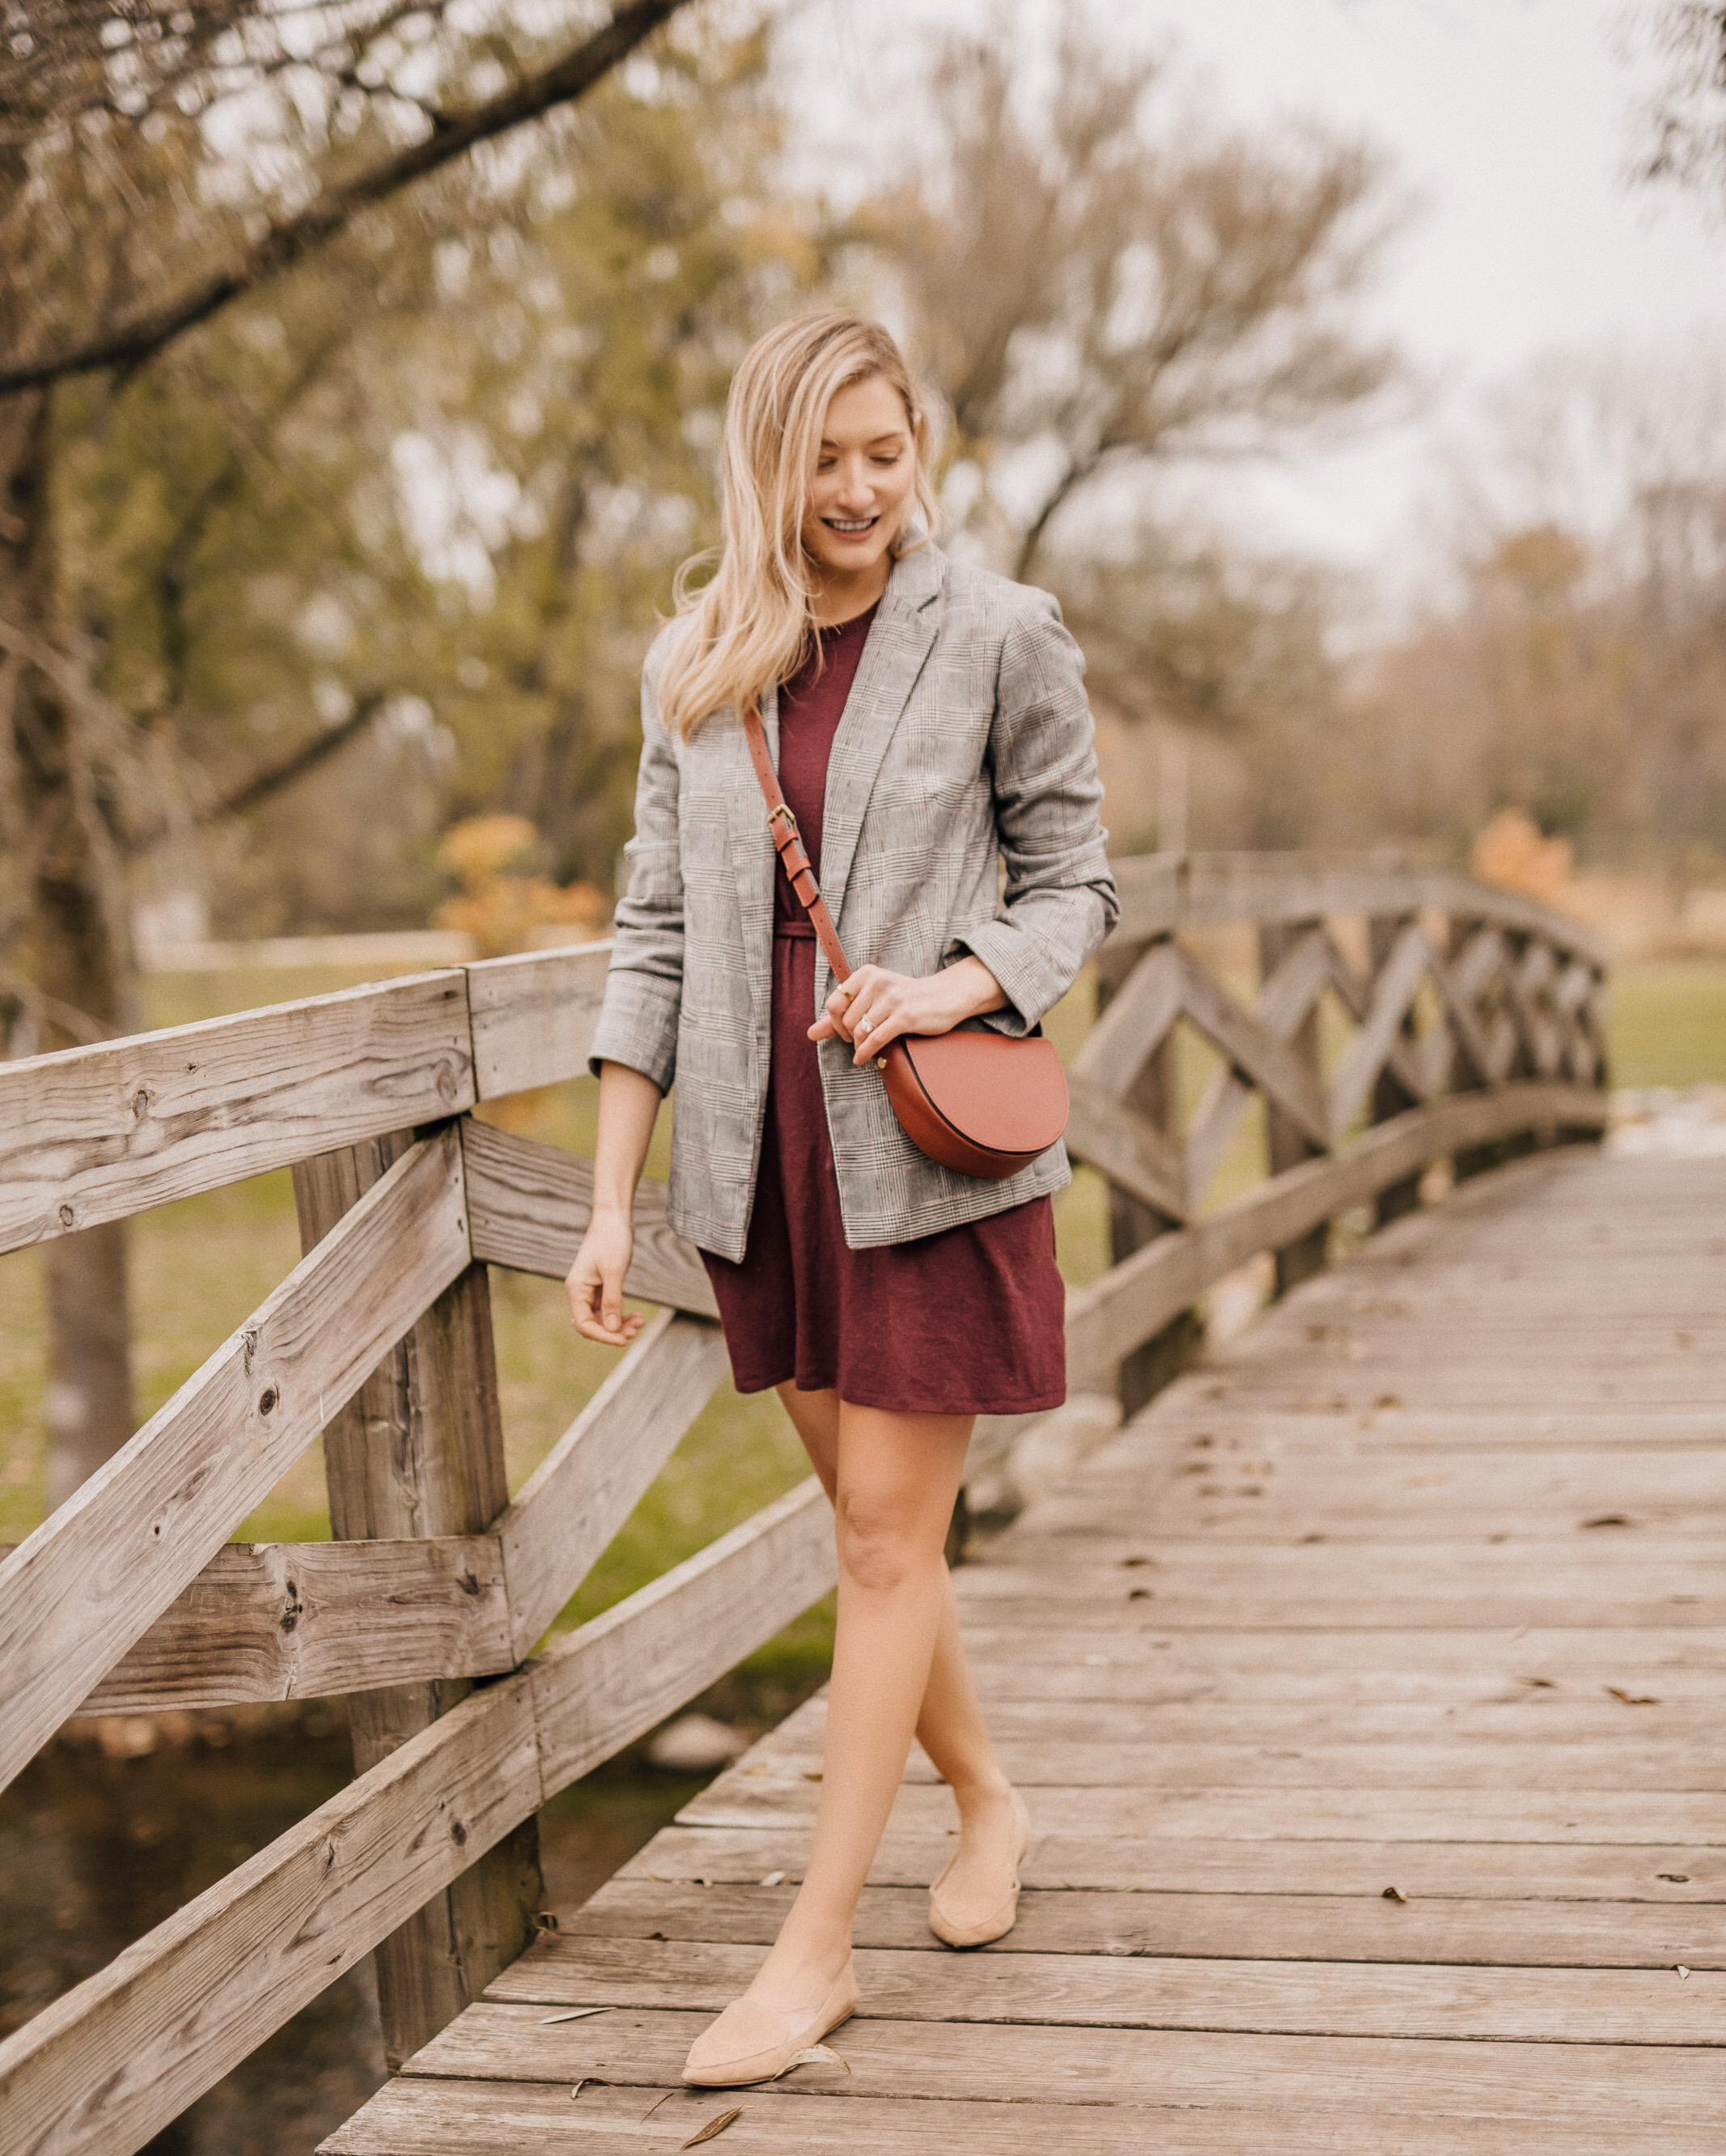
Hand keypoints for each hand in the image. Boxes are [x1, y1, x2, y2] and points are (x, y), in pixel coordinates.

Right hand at [565, 1208, 645, 1346]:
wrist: (614, 1218)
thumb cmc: (611, 1240)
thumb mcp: (613, 1272)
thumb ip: (612, 1301)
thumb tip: (612, 1329)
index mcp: (576, 1289)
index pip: (584, 1324)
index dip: (603, 1336)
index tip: (623, 1339)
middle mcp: (580, 1292)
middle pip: (594, 1324)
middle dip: (615, 1330)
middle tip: (637, 1329)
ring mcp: (591, 1290)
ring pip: (604, 1318)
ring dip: (621, 1323)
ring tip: (641, 1322)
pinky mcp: (602, 1286)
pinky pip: (610, 1308)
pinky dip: (623, 1314)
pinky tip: (638, 1316)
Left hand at [808, 960, 996, 1065]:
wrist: (944, 997)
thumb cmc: (904, 1000)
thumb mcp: (871, 1000)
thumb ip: (840, 1016)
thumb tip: (809, 1034)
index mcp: (867, 974)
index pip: (835, 1003)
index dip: (834, 1023)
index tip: (844, 1031)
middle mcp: (878, 982)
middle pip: (846, 1020)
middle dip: (848, 1036)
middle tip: (857, 1041)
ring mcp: (892, 999)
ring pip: (860, 1031)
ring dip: (859, 1046)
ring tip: (864, 1049)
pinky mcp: (905, 1016)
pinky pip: (875, 1039)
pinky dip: (865, 1053)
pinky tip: (863, 1059)